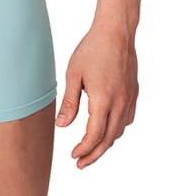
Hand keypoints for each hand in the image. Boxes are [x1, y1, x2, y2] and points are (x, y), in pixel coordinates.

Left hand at [55, 23, 138, 167]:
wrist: (116, 32)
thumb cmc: (92, 49)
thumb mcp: (74, 75)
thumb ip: (69, 103)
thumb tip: (62, 126)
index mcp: (103, 101)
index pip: (94, 136)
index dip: (84, 150)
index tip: (73, 156)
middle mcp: (120, 104)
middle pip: (108, 140)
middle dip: (94, 154)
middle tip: (80, 162)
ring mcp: (129, 99)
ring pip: (119, 131)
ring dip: (105, 143)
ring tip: (91, 148)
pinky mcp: (134, 93)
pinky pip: (127, 120)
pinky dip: (116, 130)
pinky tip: (108, 128)